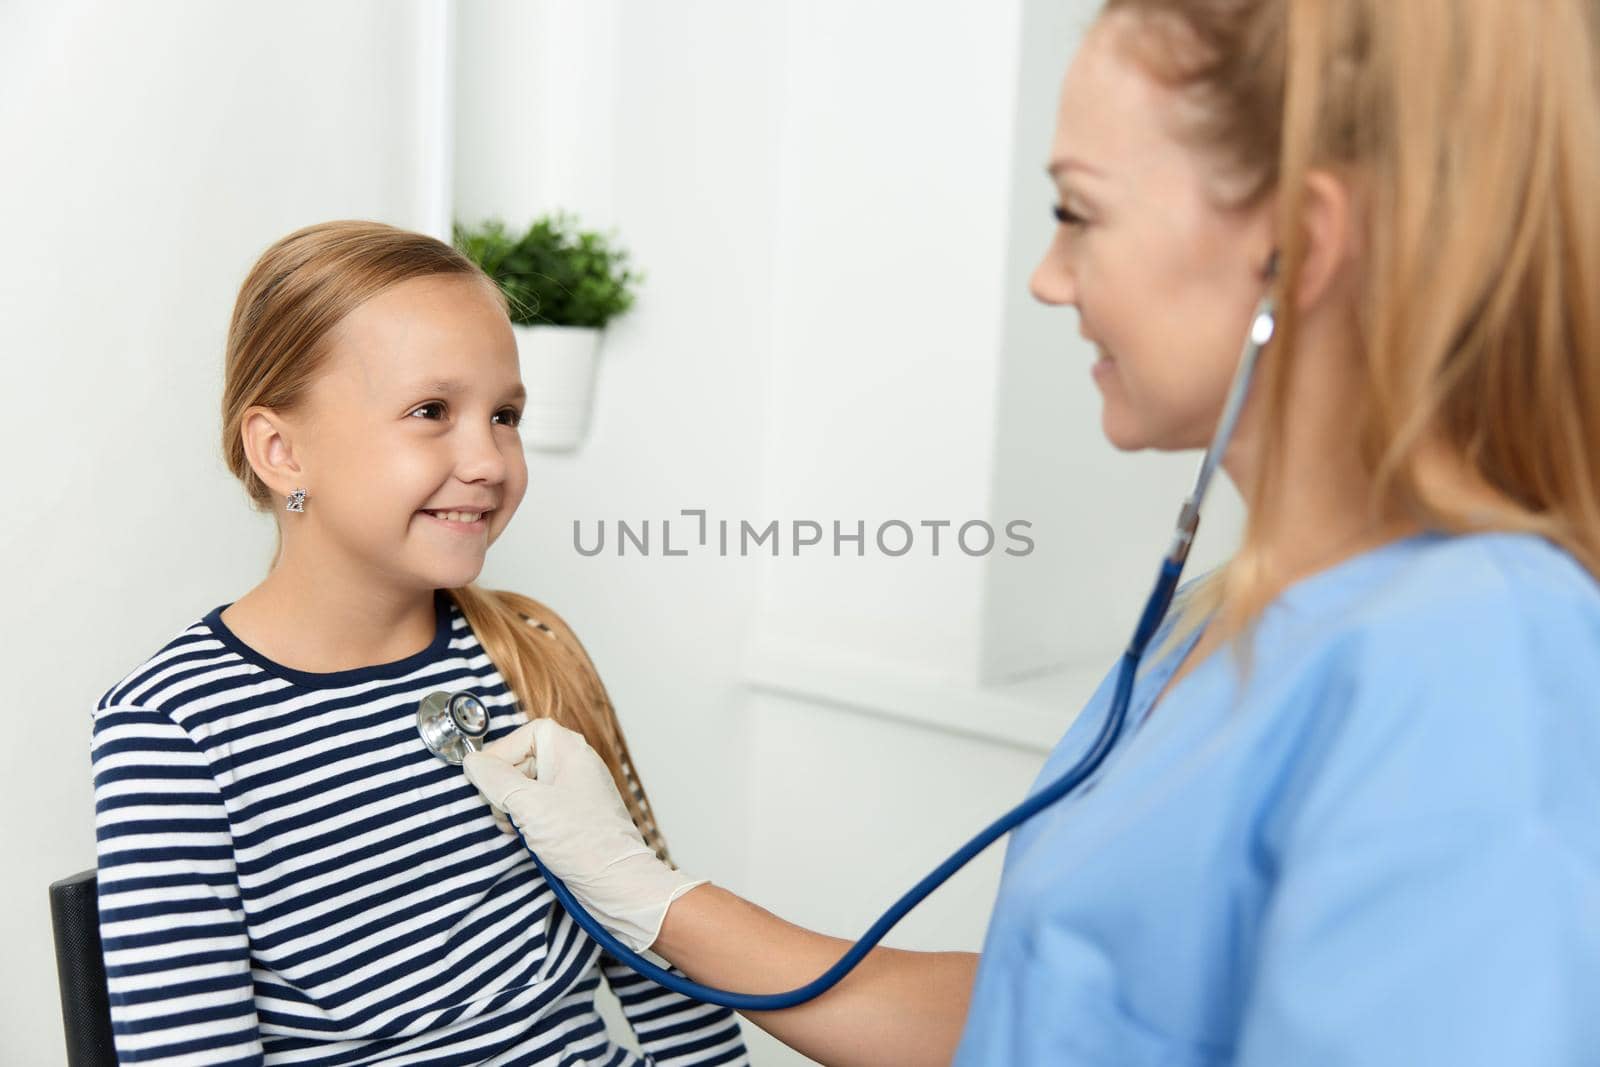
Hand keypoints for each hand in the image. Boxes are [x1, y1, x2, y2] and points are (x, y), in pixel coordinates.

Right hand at [462, 718, 708, 952]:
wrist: (617, 883)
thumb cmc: (583, 841)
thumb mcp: (528, 805)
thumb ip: (495, 779)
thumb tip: (473, 762)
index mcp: (571, 751)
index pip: (527, 733)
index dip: (503, 752)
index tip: (488, 778)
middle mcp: (575, 766)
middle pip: (524, 759)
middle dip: (505, 785)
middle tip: (502, 809)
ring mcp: (574, 792)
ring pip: (527, 786)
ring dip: (512, 806)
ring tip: (516, 827)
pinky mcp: (572, 817)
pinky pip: (538, 807)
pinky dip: (525, 820)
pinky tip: (524, 837)